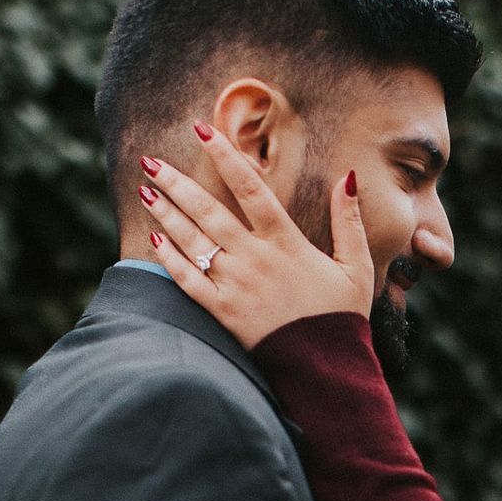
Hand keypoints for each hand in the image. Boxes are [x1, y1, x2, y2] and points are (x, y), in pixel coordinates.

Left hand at [139, 122, 371, 347]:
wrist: (325, 369)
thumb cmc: (341, 317)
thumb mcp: (356, 267)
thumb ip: (349, 221)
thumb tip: (347, 177)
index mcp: (286, 243)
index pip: (251, 189)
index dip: (226, 157)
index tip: (204, 131)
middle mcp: (255, 259)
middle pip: (209, 211)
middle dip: (177, 183)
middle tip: (151, 162)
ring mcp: (235, 286)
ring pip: (193, 242)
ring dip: (167, 213)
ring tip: (146, 190)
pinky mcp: (223, 312)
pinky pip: (187, 281)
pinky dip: (169, 258)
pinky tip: (155, 237)